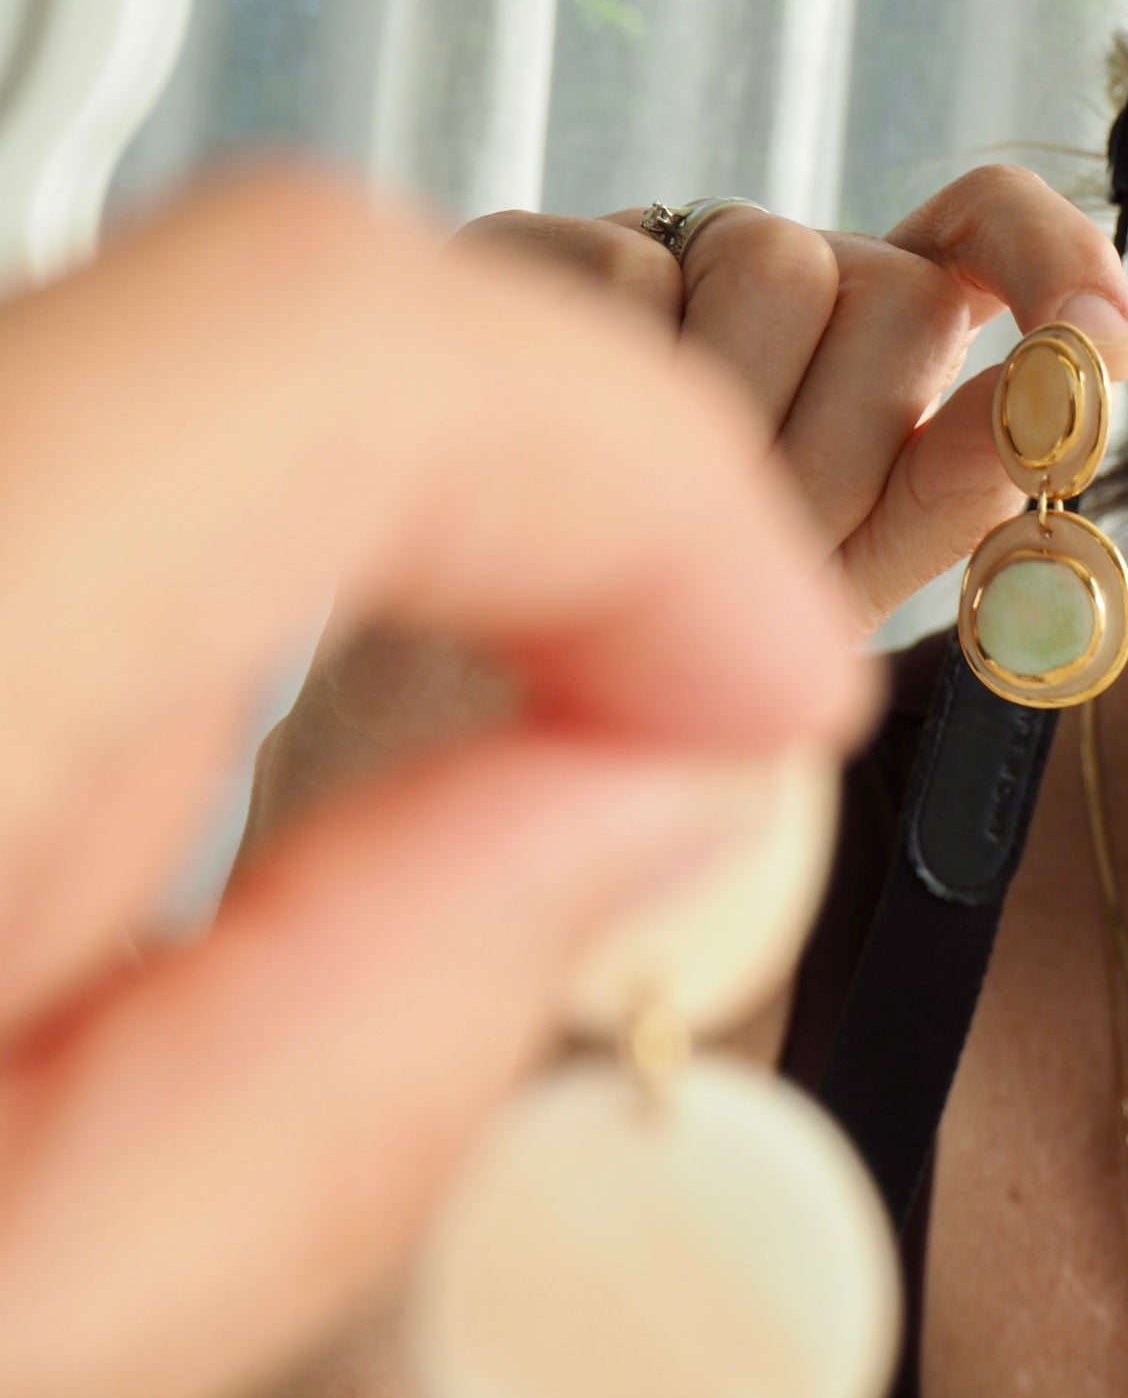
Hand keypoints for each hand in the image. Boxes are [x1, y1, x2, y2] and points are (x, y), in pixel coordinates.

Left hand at [0, 165, 869, 1397]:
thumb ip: (365, 1063)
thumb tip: (644, 808)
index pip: (327, 335)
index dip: (632, 470)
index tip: (768, 674)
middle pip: (291, 338)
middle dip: (558, 538)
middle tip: (653, 773)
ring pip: (195, 397)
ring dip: (390, 594)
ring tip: (381, 864)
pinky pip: (89, 453)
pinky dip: (231, 590)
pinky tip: (160, 824)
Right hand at [472, 166, 1127, 633]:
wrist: (486, 682)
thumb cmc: (670, 641)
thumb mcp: (840, 585)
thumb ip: (948, 490)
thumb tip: (1060, 397)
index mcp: (868, 345)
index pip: (987, 235)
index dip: (1059, 264)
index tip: (1102, 344)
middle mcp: (784, 281)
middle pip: (899, 287)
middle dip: (856, 451)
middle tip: (769, 562)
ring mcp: (666, 254)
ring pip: (783, 268)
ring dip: (745, 430)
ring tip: (661, 536)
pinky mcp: (544, 242)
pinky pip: (639, 277)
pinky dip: (622, 385)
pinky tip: (565, 466)